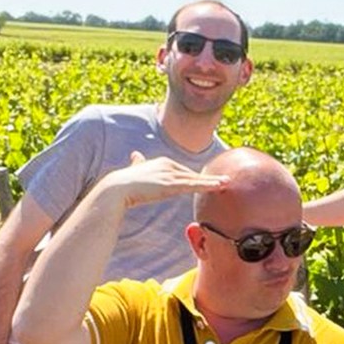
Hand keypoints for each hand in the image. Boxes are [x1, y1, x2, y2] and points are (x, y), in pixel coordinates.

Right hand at [101, 152, 227, 208]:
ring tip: (227, 183)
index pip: (183, 172)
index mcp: (163, 162)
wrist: (117, 188)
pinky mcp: (170, 185)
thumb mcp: (135, 169)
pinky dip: (206, 186)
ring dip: (212, 182)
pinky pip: (192, 186)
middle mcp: (169, 165)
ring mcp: (170, 175)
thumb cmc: (124, 181)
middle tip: (226, 181)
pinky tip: (217, 187)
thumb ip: (138, 162)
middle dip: (209, 178)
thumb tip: (136, 155)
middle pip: (192, 174)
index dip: (196, 178)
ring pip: (195, 180)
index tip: (210, 181)